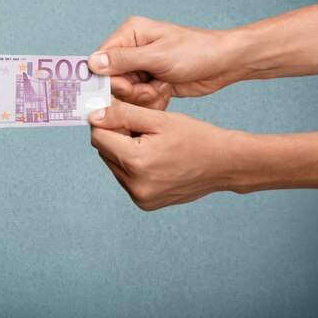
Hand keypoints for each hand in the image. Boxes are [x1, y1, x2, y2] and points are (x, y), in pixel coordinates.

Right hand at [88, 16, 246, 98]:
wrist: (224, 64)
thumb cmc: (196, 52)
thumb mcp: (158, 56)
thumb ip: (123, 60)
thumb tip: (92, 63)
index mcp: (130, 34)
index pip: (101, 59)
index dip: (109, 78)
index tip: (127, 86)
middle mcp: (131, 49)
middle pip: (111, 80)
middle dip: (132, 89)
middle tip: (150, 86)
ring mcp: (140, 67)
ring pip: (125, 93)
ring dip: (144, 96)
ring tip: (162, 87)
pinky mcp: (149, 82)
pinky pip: (138, 99)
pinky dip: (152, 100)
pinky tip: (166, 91)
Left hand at [89, 98, 237, 210]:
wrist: (224, 164)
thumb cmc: (195, 137)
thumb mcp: (159, 119)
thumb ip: (123, 115)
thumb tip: (92, 115)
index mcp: (137, 162)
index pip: (98, 137)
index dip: (107, 122)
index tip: (121, 114)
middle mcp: (135, 185)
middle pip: (104, 152)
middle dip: (116, 137)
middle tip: (142, 129)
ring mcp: (141, 198)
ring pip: (113, 165)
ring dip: (124, 152)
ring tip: (151, 144)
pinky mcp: (145, 203)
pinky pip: (126, 179)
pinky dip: (133, 167)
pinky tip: (155, 159)